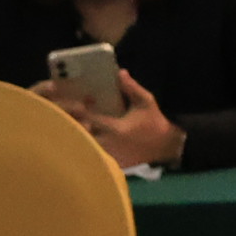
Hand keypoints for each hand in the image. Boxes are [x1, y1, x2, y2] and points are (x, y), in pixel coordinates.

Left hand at [41, 67, 185, 168]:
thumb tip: (120, 72)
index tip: (81, 102)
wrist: (165, 147)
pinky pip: (94, 156)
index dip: (80, 110)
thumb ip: (131, 88)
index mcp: (115, 128)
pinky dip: (89, 148)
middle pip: (81, 135)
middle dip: (74, 126)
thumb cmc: (154, 122)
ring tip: (77, 128)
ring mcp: (109, 155)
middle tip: (70, 116)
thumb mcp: (145, 102)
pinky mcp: (112, 163)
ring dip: (80, 137)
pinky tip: (89, 141)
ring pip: (85, 147)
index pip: (88, 119)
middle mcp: (108, 143)